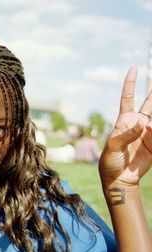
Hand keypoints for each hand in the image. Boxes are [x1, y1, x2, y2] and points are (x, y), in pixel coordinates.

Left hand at [99, 67, 151, 186]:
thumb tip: (142, 123)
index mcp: (124, 120)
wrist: (119, 177)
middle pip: (149, 102)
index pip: (128, 97)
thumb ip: (125, 135)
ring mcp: (148, 132)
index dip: (130, 83)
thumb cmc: (110, 161)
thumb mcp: (112, 147)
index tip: (133, 68)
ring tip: (149, 128)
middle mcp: (138, 123)